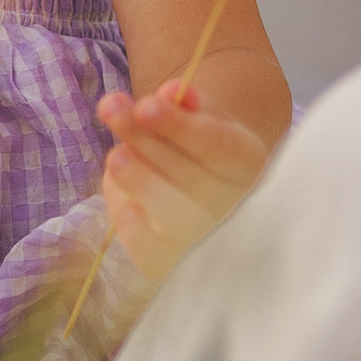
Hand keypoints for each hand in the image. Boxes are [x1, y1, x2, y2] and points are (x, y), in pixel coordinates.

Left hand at [95, 76, 271, 286]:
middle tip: (112, 113)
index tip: (145, 105)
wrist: (206, 190)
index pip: (219, 145)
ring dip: (145, 184)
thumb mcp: (202, 118)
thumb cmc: (197, 149)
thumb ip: (189, 105)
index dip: (181, 127)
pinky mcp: (181, 268)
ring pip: (181, 218)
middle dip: (149, 143)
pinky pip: (162, 259)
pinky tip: (127, 210)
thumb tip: (171, 92)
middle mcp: (240, 204)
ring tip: (116, 157)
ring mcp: (213, 241)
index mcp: (249, 161)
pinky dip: (142, 237)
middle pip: (195, 177)